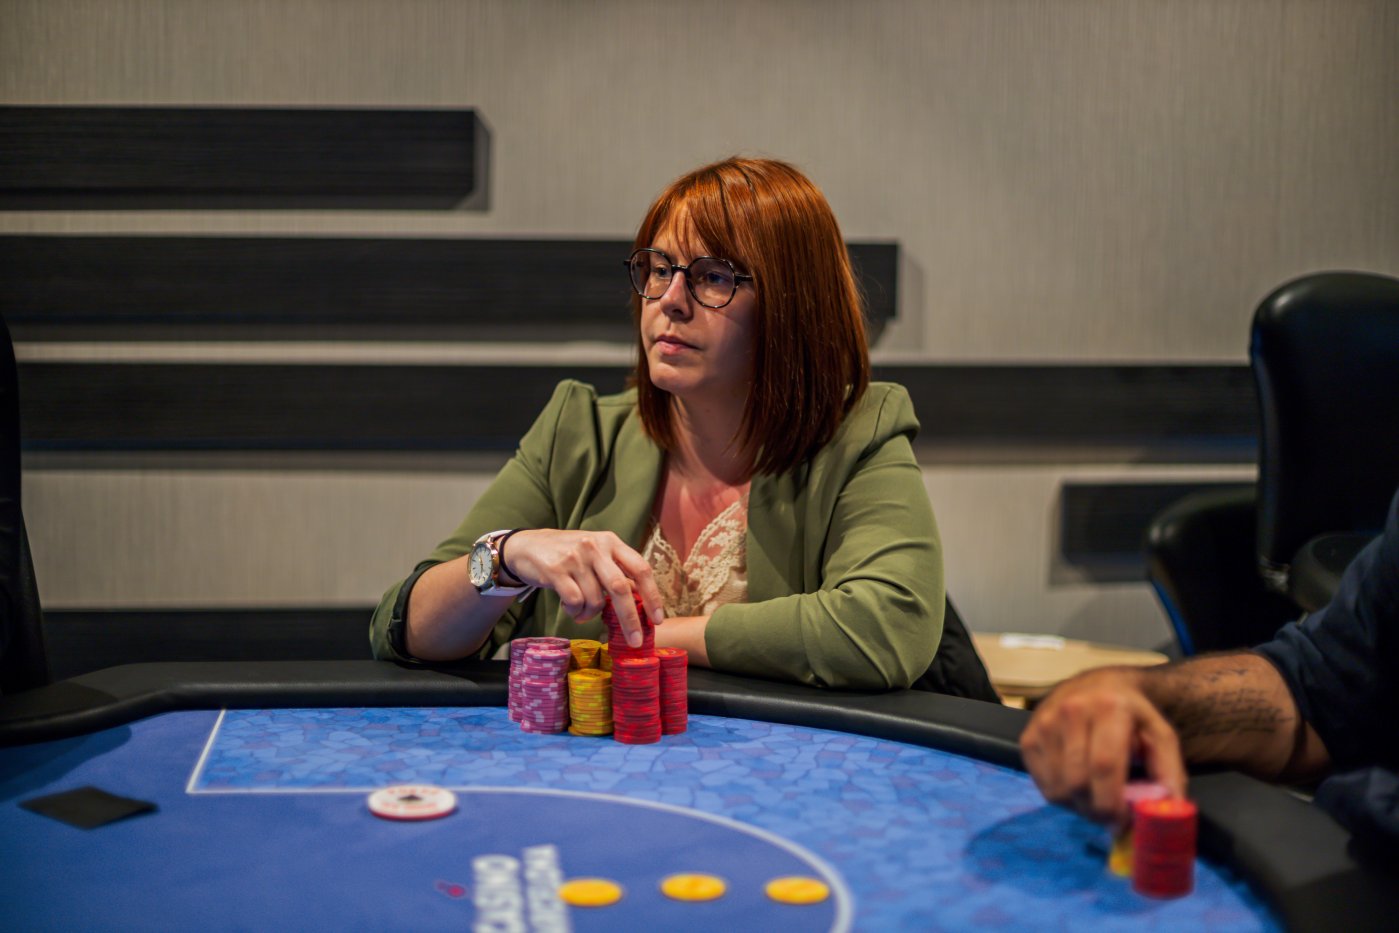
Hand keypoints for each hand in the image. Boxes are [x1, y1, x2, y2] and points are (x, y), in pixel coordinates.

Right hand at [502, 529, 664, 646]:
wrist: (526, 546)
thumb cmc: (568, 554)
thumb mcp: (596, 553)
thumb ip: (616, 570)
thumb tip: (641, 600)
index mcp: (611, 541)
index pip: (640, 568)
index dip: (652, 595)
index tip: (658, 619)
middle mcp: (595, 547)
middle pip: (620, 588)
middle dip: (630, 619)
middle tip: (635, 641)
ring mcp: (575, 558)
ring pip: (595, 599)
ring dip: (591, 614)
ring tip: (581, 611)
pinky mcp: (556, 570)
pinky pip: (575, 602)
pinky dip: (575, 612)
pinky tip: (570, 607)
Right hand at [1018, 667, 1186, 826]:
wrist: (1096, 685)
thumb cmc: (1131, 715)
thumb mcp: (1160, 735)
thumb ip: (1169, 772)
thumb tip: (1170, 811)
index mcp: (1108, 708)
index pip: (1104, 766)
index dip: (1113, 803)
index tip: (1125, 822)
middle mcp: (1070, 711)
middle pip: (1078, 783)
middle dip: (1097, 811)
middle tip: (1113, 818)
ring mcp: (1044, 725)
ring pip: (1059, 789)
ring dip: (1080, 807)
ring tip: (1098, 799)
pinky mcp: (1028, 738)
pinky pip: (1044, 786)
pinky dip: (1064, 798)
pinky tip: (1079, 787)